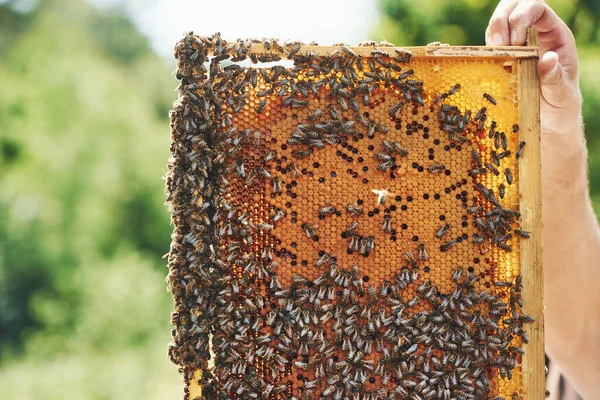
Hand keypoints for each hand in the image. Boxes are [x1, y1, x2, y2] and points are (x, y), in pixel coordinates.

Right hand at [486, 0, 581, 140]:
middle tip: (497, 45)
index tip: (514, 42)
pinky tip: (489, 64)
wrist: (549, 123)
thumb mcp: (562, 96)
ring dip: (492, 33)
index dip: (521, 17)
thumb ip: (555, 78)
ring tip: (493, 54)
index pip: (537, 8)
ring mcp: (518, 44)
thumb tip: (547, 58)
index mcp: (555, 35)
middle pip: (515, 6)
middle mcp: (536, 34)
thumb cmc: (560, 107)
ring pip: (499, 21)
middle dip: (501, 19)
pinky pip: (490, 43)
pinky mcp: (503, 57)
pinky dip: (486, 49)